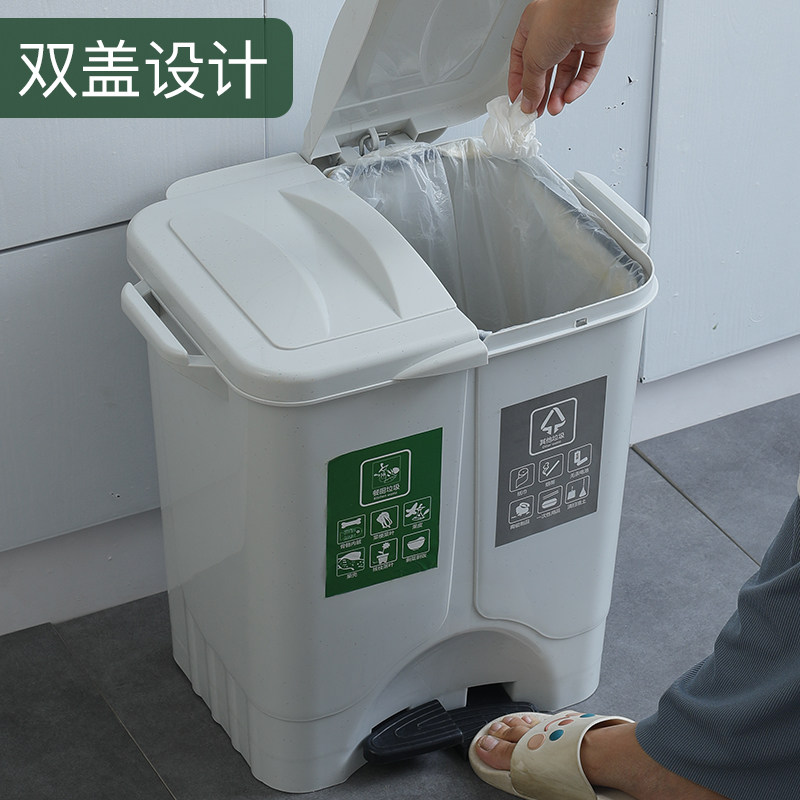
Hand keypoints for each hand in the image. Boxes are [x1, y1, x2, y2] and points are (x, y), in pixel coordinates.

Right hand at [509, 0, 618, 116]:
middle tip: (537, 110)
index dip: (520, 83)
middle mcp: (553, 32)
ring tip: (554, 108)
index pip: (521, 60)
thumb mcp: (532, 58)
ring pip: (567, 72)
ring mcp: (574, 37)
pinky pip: (586, 69)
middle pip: (546, 70)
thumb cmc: (557, 17)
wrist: (586, 5)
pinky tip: (570, 96)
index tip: (519, 101)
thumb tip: (527, 103)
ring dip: (560, 93)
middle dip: (542, 93)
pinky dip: (579, 85)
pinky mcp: (593, 43)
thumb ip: (530, 85)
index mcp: (532, 29)